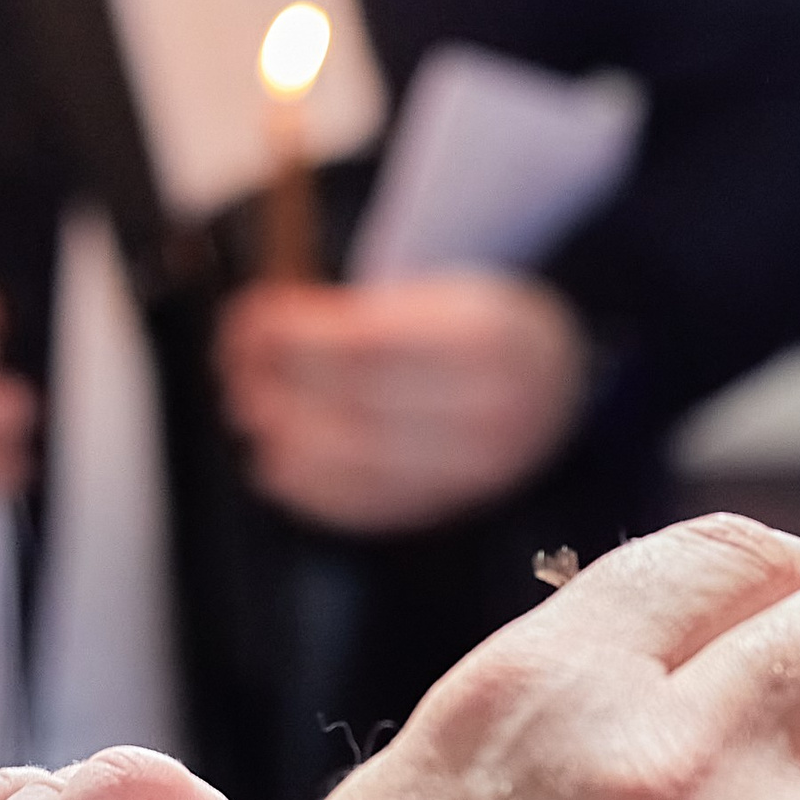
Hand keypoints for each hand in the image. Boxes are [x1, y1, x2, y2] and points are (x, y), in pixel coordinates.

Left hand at [215, 269, 589, 531]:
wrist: (562, 379)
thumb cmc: (482, 327)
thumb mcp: (439, 290)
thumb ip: (356, 313)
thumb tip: (261, 332)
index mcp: (488, 341)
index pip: (367, 348)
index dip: (294, 337)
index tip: (250, 319)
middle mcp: (492, 411)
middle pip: (358, 409)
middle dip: (282, 390)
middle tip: (237, 368)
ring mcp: (479, 468)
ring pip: (360, 465)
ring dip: (286, 441)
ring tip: (252, 410)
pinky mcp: (456, 504)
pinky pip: (373, 509)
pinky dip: (312, 491)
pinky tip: (277, 464)